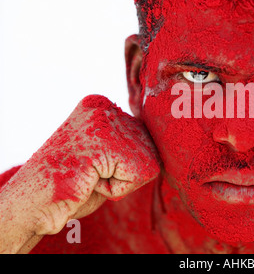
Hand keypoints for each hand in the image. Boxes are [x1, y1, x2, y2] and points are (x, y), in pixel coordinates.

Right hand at [0, 95, 160, 252]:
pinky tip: (90, 181)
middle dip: (125, 172)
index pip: (145, 139)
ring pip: (148, 163)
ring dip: (121, 180)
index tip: (91, 165)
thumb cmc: (72, 183)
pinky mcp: (106, 141)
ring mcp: (105, 121)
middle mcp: (104, 106)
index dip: (123, 165)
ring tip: (89, 176)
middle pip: (150, 149)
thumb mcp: (105, 152)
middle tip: (90, 173)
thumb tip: (164, 132)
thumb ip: (128, 139)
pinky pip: (140, 175)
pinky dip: (119, 188)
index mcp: (101, 105)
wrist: (34, 203)